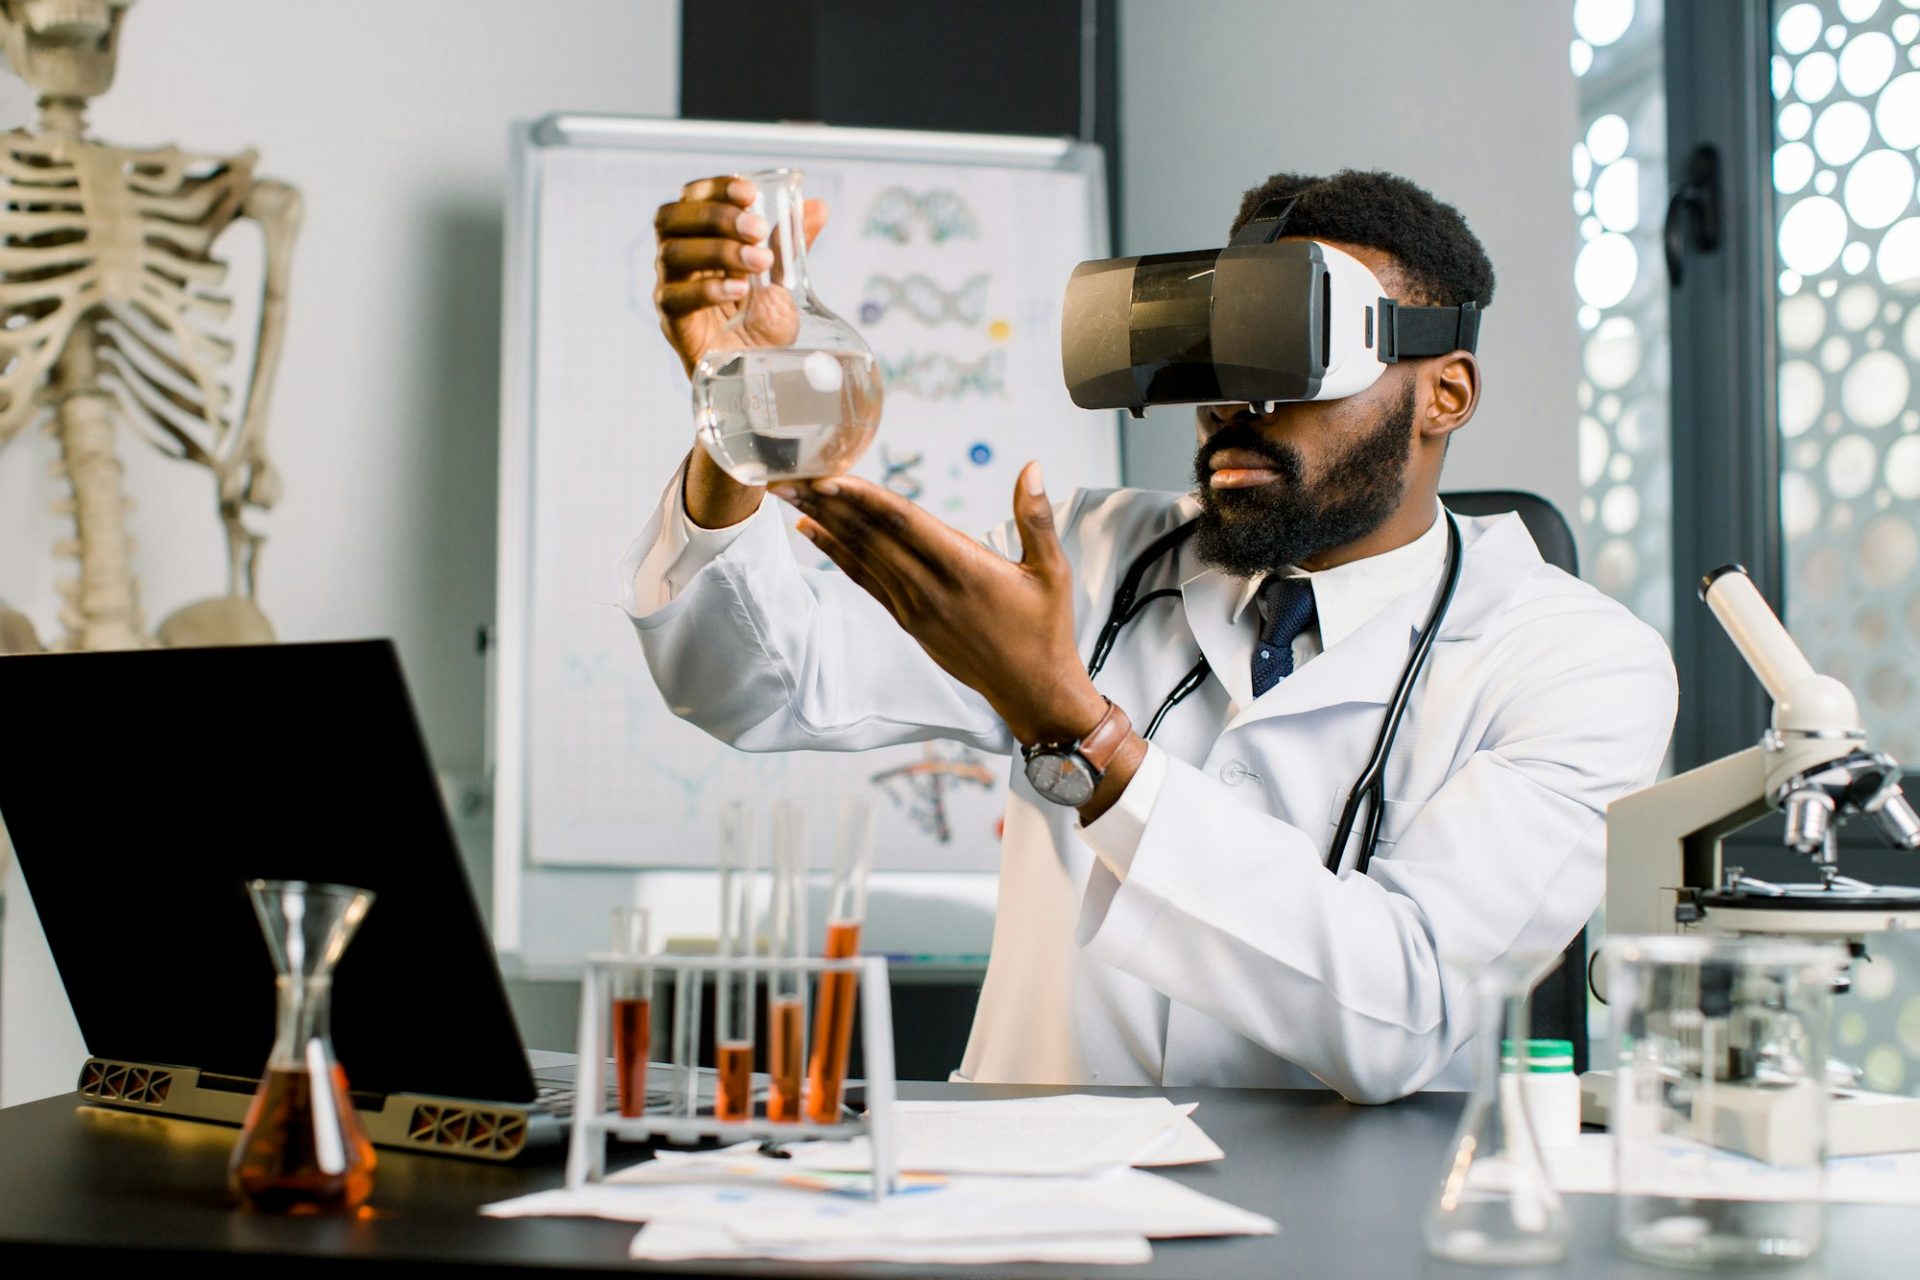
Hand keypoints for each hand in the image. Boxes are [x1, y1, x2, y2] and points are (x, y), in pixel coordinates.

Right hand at [652, 175, 828, 528]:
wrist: (757, 383)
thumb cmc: (761, 328)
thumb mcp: (784, 281)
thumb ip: (793, 243)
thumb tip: (817, 205)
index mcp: (700, 240)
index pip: (690, 196)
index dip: (715, 187)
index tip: (750, 192)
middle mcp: (678, 261)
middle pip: (671, 218)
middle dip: (715, 216)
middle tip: (757, 230)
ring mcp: (669, 291)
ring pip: (672, 253)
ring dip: (718, 250)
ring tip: (759, 263)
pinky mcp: (673, 325)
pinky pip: (674, 298)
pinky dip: (708, 288)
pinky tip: (740, 291)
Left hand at [771, 462, 1106, 747]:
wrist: (1031, 691)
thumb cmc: (1045, 628)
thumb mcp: (1053, 571)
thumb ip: (1036, 517)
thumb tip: (1032, 466)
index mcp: (966, 570)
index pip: (905, 524)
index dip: (864, 498)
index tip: (829, 476)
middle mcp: (932, 589)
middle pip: (871, 536)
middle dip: (828, 501)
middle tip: (789, 472)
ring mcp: (915, 608)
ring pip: (861, 555)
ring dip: (824, 521)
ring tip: (789, 492)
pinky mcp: (908, 621)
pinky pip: (864, 580)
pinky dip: (835, 553)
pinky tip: (810, 529)